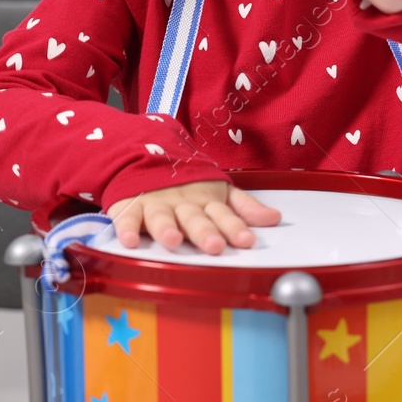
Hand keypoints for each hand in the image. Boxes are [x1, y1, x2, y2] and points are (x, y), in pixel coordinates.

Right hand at [105, 180, 280, 254]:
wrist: (143, 156)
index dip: (234, 227)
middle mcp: (182, 205)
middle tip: (214, 245)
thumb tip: (275, 219)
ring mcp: (156, 205)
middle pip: (194, 218)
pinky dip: (127, 229)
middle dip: (204, 231)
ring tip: (173, 241)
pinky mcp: (130, 207)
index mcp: (205, 201)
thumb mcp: (218, 192)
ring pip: (162, 217)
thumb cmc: (186, 184)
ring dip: (167, 229)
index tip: (246, 240)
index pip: (223, 215)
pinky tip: (130, 240)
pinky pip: (127, 218)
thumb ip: (244, 207)